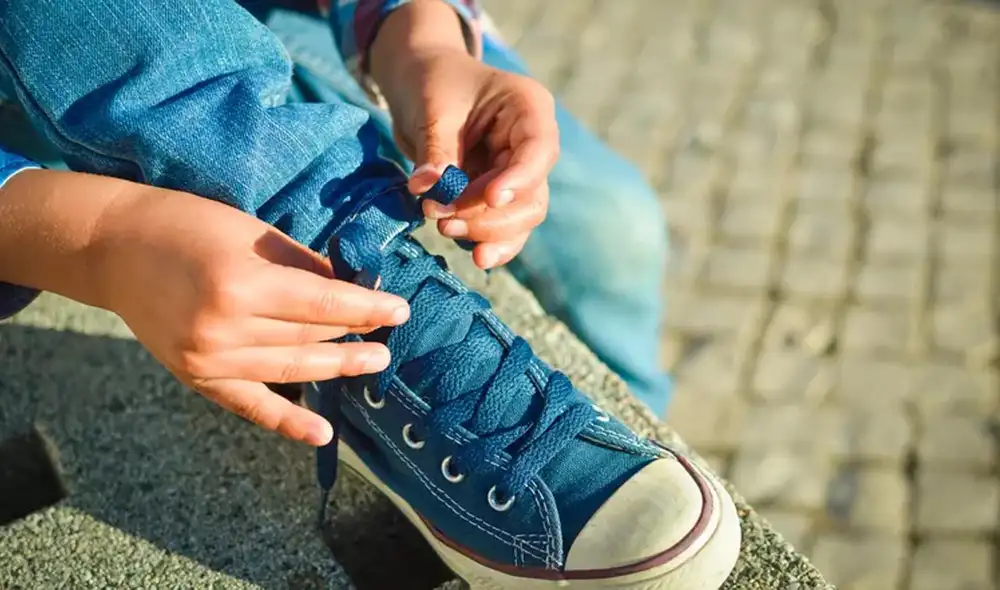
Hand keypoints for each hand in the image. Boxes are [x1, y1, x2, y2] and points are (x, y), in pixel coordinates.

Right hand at [88, 183, 409, 445]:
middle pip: (309, 339)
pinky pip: (250, 406)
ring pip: (290, 371)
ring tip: (372, 364)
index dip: (366, 308)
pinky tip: (323, 433)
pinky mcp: (196, 377)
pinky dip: (288, 422)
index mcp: (240, 284)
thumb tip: (351, 290)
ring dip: (336, 369)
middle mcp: (224, 329)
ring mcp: (207, 360)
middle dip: (355, 336)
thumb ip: (303, 266)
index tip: (400, 309)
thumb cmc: (186, 226)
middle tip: (389, 339)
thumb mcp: (252, 232)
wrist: (113, 248)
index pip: (323, 304)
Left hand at [370, 3, 558, 268]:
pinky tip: (476, 257)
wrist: (421, 84)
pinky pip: (506, 228)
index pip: (538, 150)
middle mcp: (532, 144)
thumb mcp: (432, 108)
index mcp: (528, 108)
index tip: (490, 198)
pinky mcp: (499, 196)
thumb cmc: (433, 83)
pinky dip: (491, 243)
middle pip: (532, 194)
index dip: (519, 180)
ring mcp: (518, 173)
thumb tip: (425, 188)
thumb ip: (435, 149)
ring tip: (443, 226)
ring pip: (522, 217)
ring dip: (484, 231)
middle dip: (489, 214)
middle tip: (442, 216)